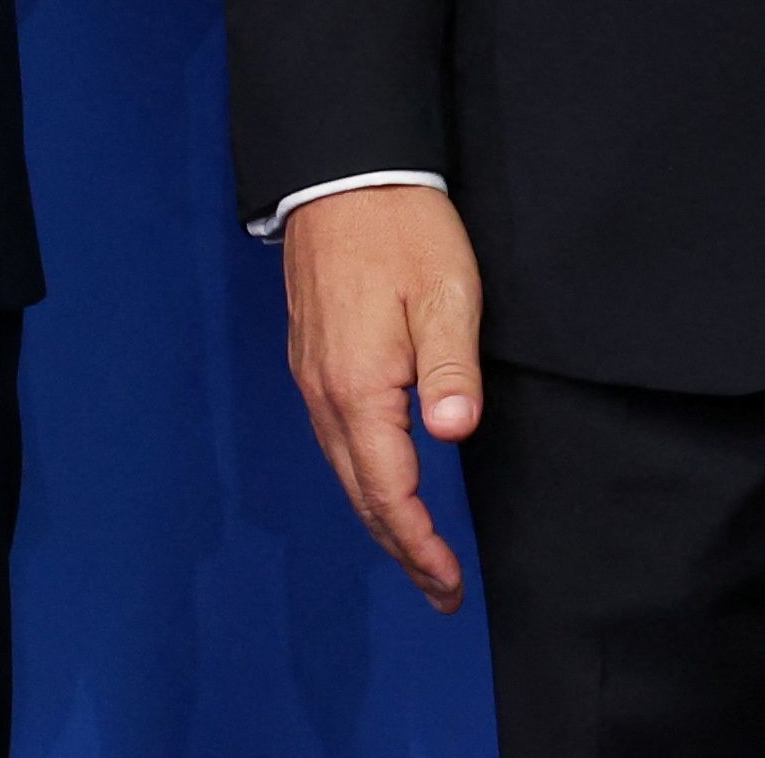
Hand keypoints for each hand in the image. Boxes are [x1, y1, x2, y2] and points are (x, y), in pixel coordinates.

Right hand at [283, 184, 484, 611]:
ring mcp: (313, 378)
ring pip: (344, 470)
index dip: (419, 542)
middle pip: (360, 494)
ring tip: (418, 551)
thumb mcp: (448, 291)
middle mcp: (326, 394)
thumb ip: (450, 365)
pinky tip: (386, 485)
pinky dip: (363, 479)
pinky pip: (337, 441)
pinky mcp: (314, 360)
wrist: (345, 174)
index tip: (448, 581)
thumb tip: (451, 431)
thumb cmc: (403, 229)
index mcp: (360, 386)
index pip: (388, 490)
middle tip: (439, 589)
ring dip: (381, 516)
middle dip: (401, 547)